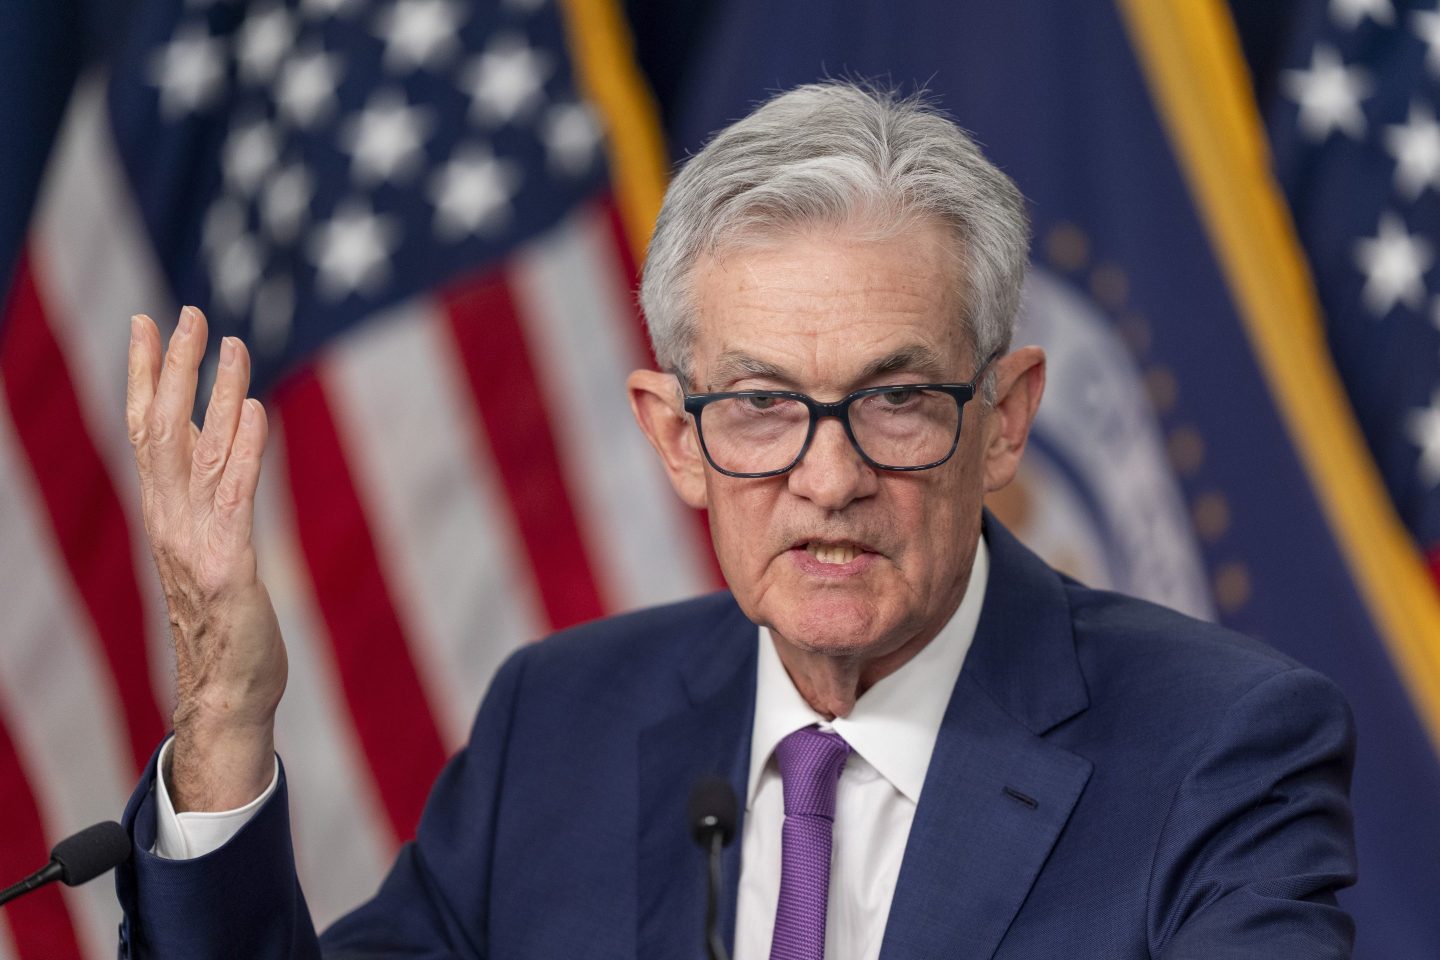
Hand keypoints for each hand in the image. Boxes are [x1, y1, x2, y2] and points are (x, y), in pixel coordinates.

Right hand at [126, 307, 286, 811]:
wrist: (226, 696)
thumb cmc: (227, 626)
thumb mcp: (214, 553)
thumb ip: (213, 502)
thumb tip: (224, 443)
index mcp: (164, 516)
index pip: (146, 432)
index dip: (145, 376)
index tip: (146, 323)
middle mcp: (171, 523)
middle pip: (161, 431)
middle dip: (174, 369)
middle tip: (185, 312)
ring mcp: (196, 545)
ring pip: (198, 454)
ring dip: (215, 395)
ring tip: (231, 342)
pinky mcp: (230, 568)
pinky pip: (236, 497)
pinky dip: (245, 450)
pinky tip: (257, 410)